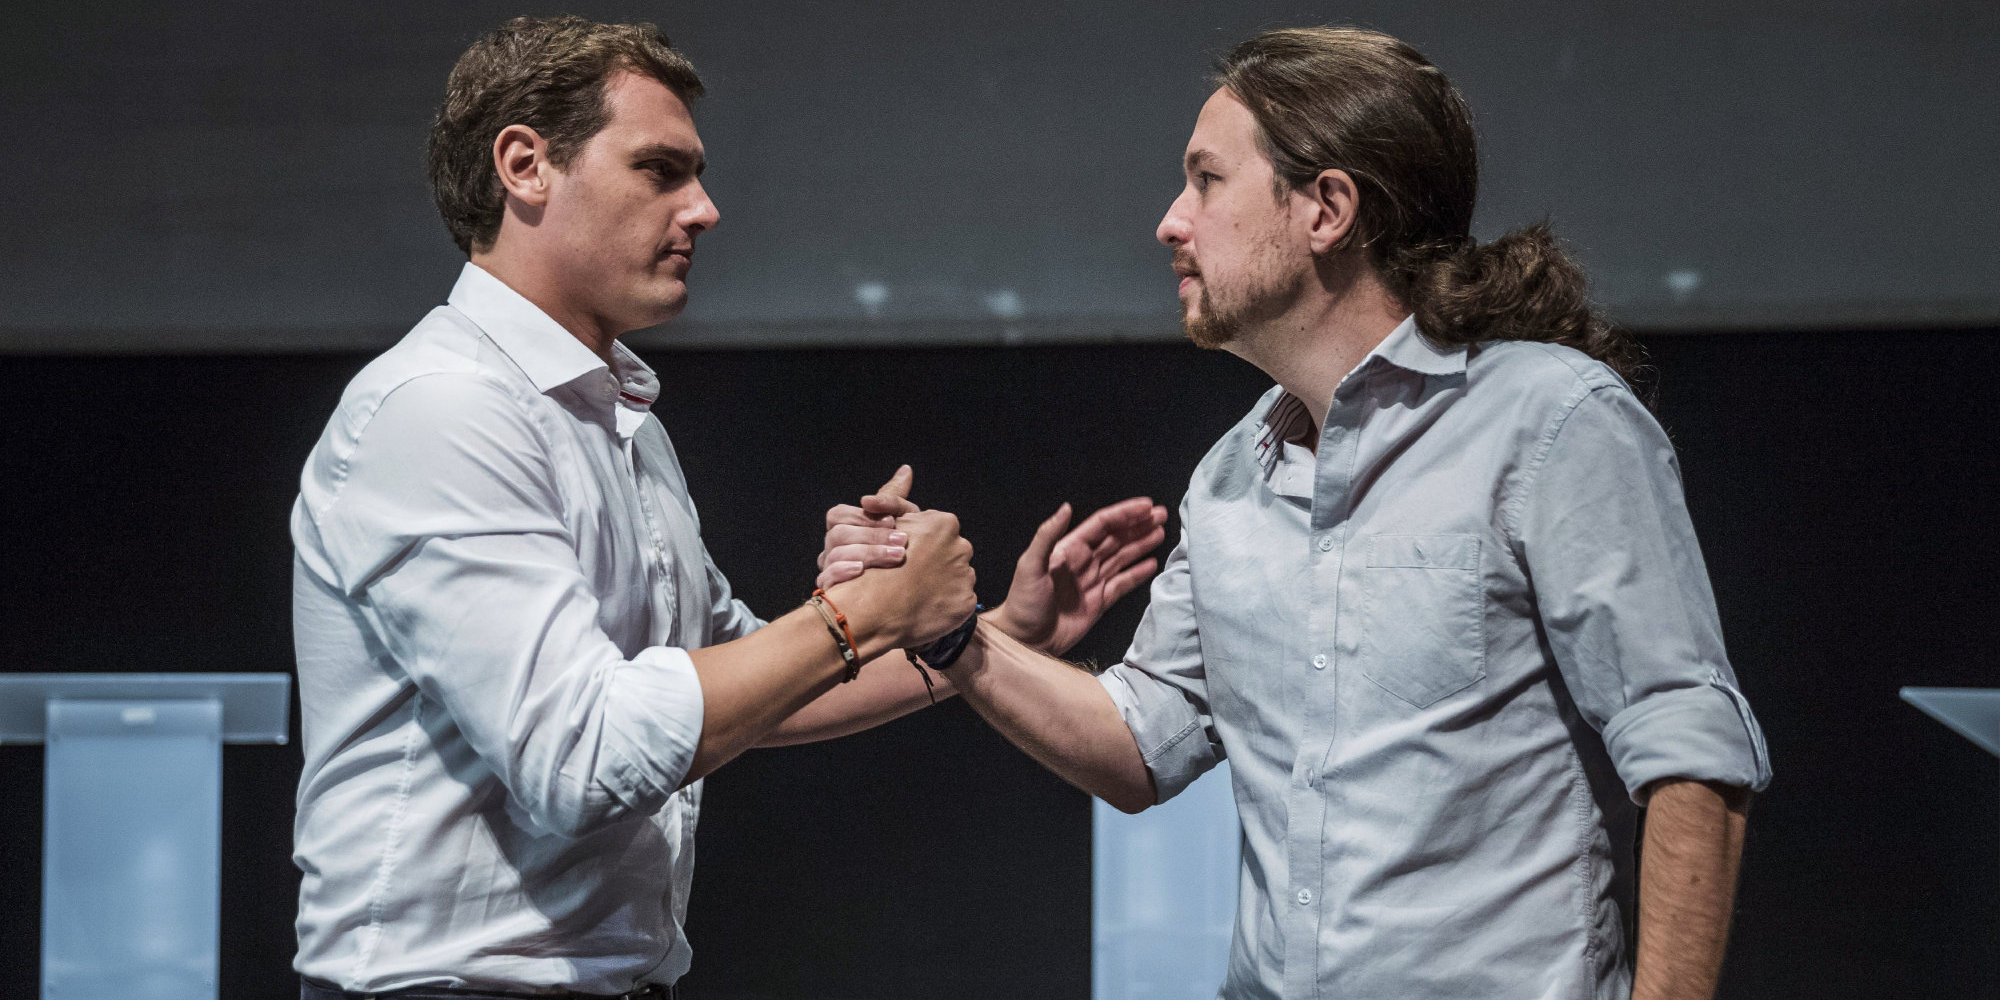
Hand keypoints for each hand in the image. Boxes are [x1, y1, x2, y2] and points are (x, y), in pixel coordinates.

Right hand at [817, 466, 915, 588]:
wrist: (903, 591)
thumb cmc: (897, 550)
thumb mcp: (901, 523)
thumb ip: (895, 499)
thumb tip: (906, 470)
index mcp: (843, 527)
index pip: (839, 514)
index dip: (864, 517)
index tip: (892, 521)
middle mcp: (831, 547)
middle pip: (839, 534)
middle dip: (872, 536)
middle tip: (902, 542)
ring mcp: (828, 568)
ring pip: (836, 555)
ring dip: (868, 553)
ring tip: (895, 556)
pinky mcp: (830, 590)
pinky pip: (827, 578)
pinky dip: (842, 572)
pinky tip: (861, 571)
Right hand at [832, 507, 976, 649]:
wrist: (872, 610)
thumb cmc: (873, 565)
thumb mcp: (884, 525)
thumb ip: (897, 501)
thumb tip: (906, 470)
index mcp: (944, 524)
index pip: (938, 529)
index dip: (918, 542)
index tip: (904, 554)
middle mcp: (961, 547)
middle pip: (950, 552)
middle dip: (932, 561)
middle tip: (909, 576)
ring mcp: (966, 576)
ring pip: (955, 576)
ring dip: (939, 583)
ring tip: (915, 594)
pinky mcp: (966, 603)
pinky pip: (958, 600)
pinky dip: (943, 604)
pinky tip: (923, 608)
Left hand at [988, 498, 1166, 655]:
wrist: (1025, 640)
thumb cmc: (1023, 602)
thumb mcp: (1030, 566)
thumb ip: (1047, 536)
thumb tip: (1066, 507)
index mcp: (1069, 549)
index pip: (1102, 525)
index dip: (1124, 514)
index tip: (1146, 505)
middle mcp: (1084, 561)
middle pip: (1117, 538)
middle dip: (1138, 525)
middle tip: (1162, 514)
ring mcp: (1093, 581)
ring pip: (1123, 557)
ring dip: (1142, 544)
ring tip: (1162, 533)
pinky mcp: (1099, 602)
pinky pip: (1123, 583)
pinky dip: (1138, 573)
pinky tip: (1152, 564)